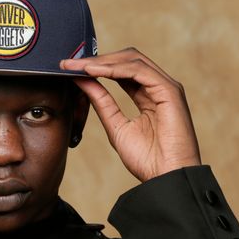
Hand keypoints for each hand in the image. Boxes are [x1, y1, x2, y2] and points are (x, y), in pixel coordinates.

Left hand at [60, 48, 200, 181]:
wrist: (167, 179)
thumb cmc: (148, 160)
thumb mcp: (116, 126)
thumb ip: (101, 102)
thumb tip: (82, 81)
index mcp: (148, 95)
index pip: (121, 70)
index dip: (96, 66)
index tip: (69, 69)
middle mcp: (159, 87)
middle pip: (127, 59)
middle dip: (97, 59)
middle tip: (69, 64)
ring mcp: (166, 87)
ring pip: (132, 60)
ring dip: (102, 61)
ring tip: (78, 66)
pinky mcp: (170, 91)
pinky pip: (139, 70)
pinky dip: (115, 68)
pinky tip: (95, 71)